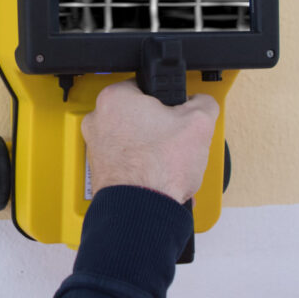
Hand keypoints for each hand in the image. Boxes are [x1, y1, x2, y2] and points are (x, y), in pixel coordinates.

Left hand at [81, 80, 219, 203]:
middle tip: (176, 140)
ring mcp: (95, 147)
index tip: (177, 113)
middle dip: (161, 127)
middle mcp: (98, 119)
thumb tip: (201, 102)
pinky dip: (143, 167)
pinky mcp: (100, 170)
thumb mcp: (199, 123)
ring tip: (170, 161)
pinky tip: (159, 176)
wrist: (142, 211)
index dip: (169, 101)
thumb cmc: (159, 169)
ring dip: (153, 149)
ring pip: (134, 139)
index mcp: (115, 98)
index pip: (147, 86)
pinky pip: (127, 161)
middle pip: (140, 114)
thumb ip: (202, 102)